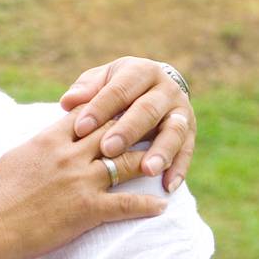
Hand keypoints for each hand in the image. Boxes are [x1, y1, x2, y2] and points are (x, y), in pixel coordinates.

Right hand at [0, 111, 167, 258]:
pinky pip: (125, 204)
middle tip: (161, 124)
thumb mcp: (17, 156)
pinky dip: (147, 205)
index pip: (90, 114)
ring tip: (168, 161)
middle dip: (140, 126)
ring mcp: (80, 181)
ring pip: (126, 164)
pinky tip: (162, 206)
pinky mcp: (86, 209)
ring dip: (151, 162)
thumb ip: (41, 144)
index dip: (112, 108)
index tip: (130, 104)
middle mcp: (70, 155)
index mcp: (51, 139)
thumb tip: (50, 137)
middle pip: (115, 132)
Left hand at [60, 57, 195, 191]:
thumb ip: (86, 90)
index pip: (119, 89)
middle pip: (147, 110)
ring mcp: (182, 111)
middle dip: (128, 131)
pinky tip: (168, 186)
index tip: (80, 129)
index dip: (99, 108)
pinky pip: (187, 152)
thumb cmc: (115, 88)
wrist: (151, 88)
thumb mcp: (100, 81)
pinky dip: (179, 169)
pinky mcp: (191, 133)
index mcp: (141, 71)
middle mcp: (166, 89)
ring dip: (161, 151)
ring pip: (174, 131)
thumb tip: (68, 101)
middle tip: (107, 149)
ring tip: (147, 170)